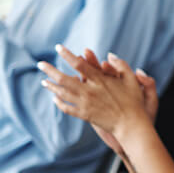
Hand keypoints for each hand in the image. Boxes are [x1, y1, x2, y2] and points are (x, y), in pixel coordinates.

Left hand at [37, 45, 151, 136]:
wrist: (130, 124)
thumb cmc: (133, 100)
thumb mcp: (131, 79)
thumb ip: (120, 65)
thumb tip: (109, 55)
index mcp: (100, 80)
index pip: (79, 64)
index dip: (67, 55)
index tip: (58, 48)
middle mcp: (90, 91)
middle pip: (64, 79)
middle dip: (50, 70)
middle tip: (40, 64)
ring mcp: (85, 104)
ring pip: (63, 93)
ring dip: (51, 86)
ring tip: (44, 81)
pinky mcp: (84, 114)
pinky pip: (67, 108)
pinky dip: (59, 102)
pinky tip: (54, 98)